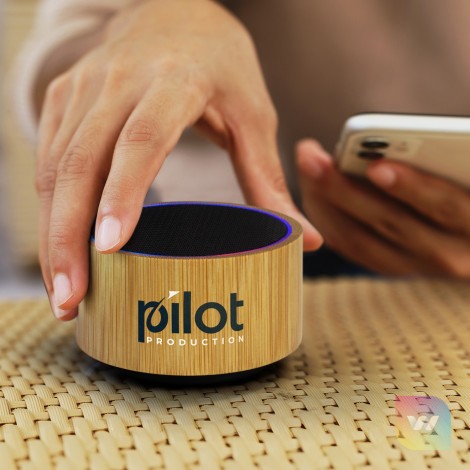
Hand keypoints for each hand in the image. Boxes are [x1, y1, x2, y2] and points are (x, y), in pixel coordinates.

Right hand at [36, 0, 321, 320]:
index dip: (123, 192)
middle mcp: (119, 80)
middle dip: (69, 236)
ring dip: (53, 233)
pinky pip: (49, 156)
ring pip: (55, 166)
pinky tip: (60, 248)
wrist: (172, 9)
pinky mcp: (65, 97)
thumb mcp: (254, 114)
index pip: (142, 138)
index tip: (109, 247)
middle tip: (71, 299)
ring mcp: (84, 87)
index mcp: (175, 80)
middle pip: (82, 162)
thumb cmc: (219, 64)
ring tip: (62, 292)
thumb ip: (270, 180)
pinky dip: (50, 207)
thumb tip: (304, 241)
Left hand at [296, 139, 469, 277]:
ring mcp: (416, 266)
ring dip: (327, 202)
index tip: (376, 167)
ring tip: (308, 167)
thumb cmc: (468, 188)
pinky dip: (328, 219)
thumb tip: (392, 150)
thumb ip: (447, 163)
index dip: (410, 187)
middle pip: (390, 223)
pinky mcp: (392, 266)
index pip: (444, 206)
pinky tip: (312, 191)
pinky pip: (352, 247)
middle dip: (346, 189)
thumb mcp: (469, 172)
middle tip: (313, 158)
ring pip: (361, 240)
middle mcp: (448, 256)